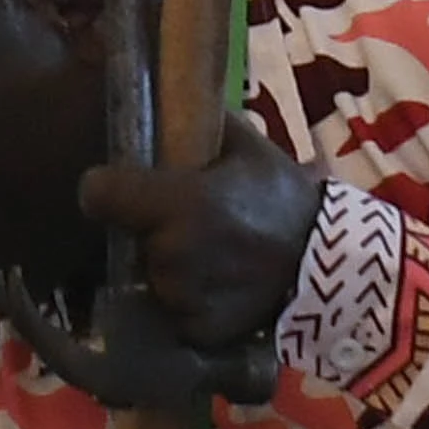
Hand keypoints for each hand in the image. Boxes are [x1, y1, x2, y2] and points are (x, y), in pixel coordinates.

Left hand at [74, 130, 325, 353]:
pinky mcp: (195, 330)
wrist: (330, 263)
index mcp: (178, 202)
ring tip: (208, 258)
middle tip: (187, 226)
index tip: (118, 190)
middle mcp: (172, 252)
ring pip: (151, 279)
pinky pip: (173, 313)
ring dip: (168, 270)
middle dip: (148, 232)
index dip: (105, 189)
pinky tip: (218, 287)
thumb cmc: (285, 198)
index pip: (98, 194)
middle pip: (129, 240)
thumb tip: (170, 98)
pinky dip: (188, 305)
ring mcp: (182, 297)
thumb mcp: (246, 147)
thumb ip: (202, 124)